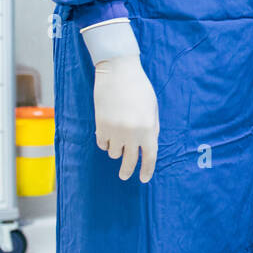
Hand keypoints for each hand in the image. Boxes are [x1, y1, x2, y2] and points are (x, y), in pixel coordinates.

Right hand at [93, 54, 159, 181]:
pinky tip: (107, 134)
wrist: (118, 73)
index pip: (149, 156)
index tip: (143, 179)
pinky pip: (102, 144)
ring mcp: (115, 130)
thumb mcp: (152, 108)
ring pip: (113, 152)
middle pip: (129, 160)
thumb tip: (148, 146)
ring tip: (118, 139)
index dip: (147, 169)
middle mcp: (132, 133)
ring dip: (116, 150)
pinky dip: (105, 142)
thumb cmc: (139, 88)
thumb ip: (152, 128)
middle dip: (127, 171)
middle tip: (124, 176)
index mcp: (148, 128)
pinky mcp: (100, 126)